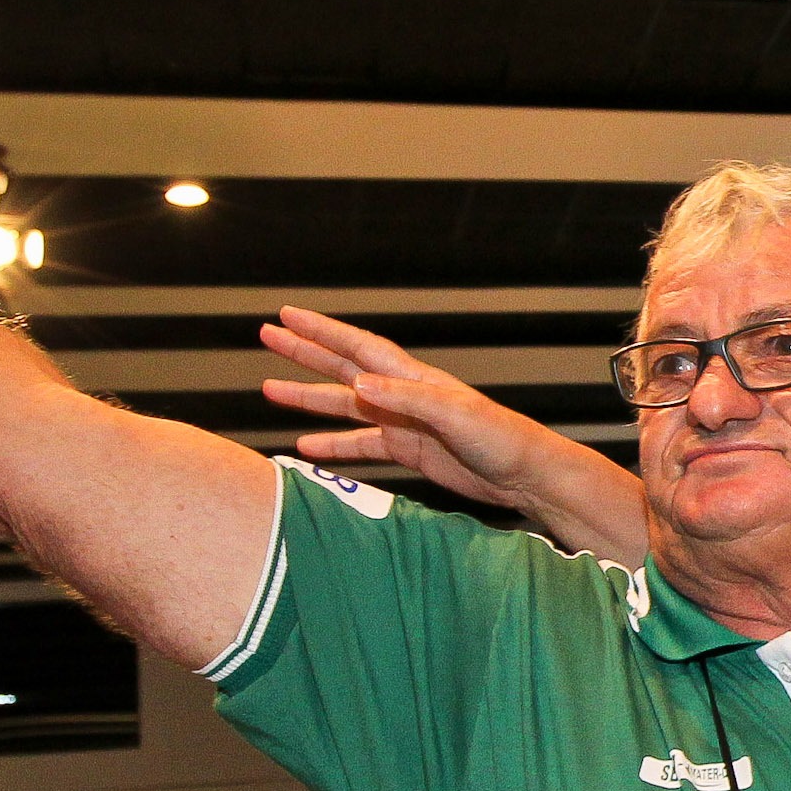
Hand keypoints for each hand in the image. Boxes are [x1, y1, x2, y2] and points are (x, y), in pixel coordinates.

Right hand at [257, 309, 555, 508]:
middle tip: (267, 335)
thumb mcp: (454, 414)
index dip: (321, 330)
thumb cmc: (500, 437)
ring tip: (270, 390)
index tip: (286, 315)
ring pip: (344, 406)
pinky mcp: (408, 450)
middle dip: (305, 352)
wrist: (523, 474)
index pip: (357, 347)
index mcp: (413, 377)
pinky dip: (332, 444)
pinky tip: (306, 445)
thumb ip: (407, 398)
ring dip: (308, 398)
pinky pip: (360, 445)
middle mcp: (403, 394)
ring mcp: (403, 422)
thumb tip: (356, 384)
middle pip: (342, 367)